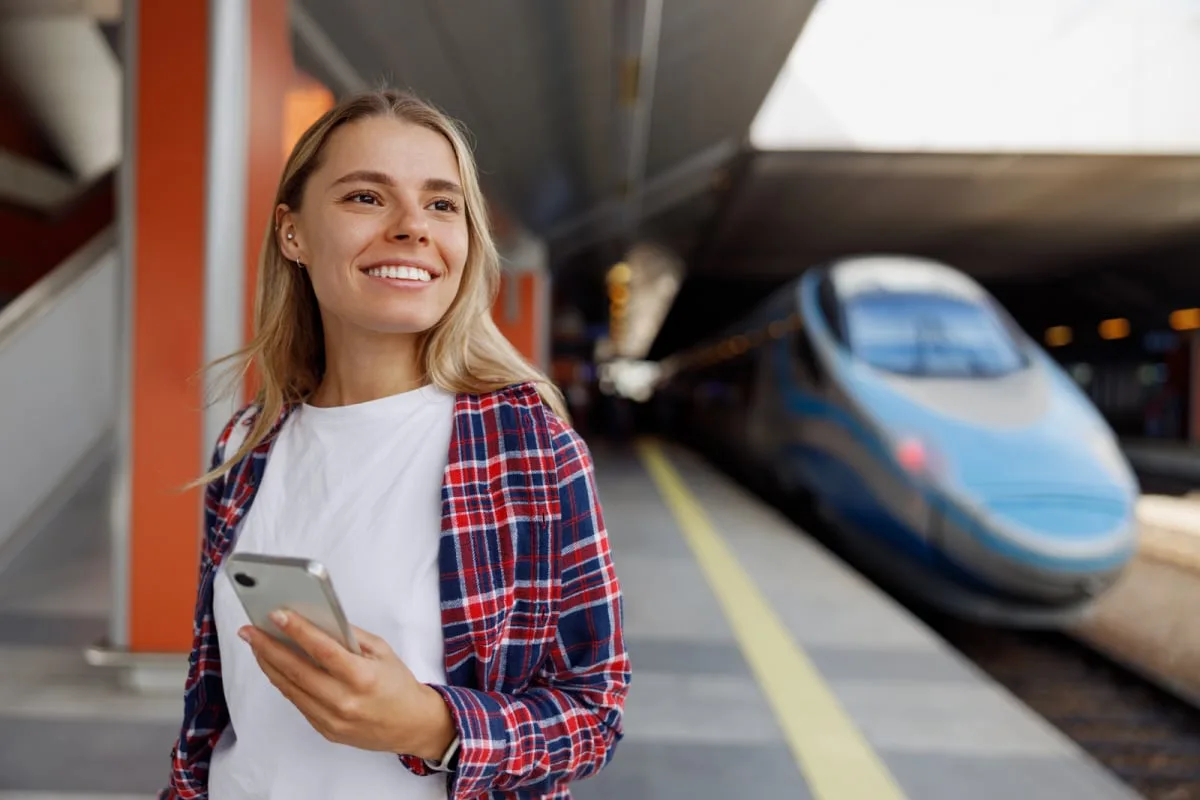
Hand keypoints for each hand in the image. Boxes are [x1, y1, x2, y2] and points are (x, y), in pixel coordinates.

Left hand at [239, 610, 456, 760]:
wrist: (411, 725)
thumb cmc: (398, 684)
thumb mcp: (382, 651)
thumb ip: (350, 636)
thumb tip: (317, 619)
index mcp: (362, 677)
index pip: (322, 649)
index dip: (297, 630)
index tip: (276, 614)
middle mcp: (344, 700)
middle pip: (296, 670)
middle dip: (268, 647)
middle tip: (249, 630)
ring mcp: (332, 719)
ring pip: (290, 688)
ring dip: (269, 664)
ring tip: (256, 645)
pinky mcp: (325, 730)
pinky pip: (297, 702)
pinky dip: (283, 682)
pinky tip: (274, 666)